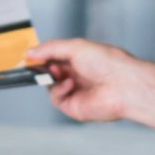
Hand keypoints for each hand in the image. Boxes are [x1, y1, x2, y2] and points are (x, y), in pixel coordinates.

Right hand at [25, 38, 154, 122]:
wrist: (123, 85)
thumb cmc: (109, 63)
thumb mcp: (75, 47)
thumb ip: (50, 48)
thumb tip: (30, 52)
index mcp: (81, 59)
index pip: (55, 56)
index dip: (43, 56)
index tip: (31, 55)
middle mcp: (78, 75)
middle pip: (51, 72)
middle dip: (44, 67)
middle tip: (39, 63)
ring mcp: (76, 91)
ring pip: (50, 85)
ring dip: (51, 78)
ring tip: (58, 72)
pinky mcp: (74, 106)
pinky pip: (56, 98)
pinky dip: (58, 90)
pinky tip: (69, 84)